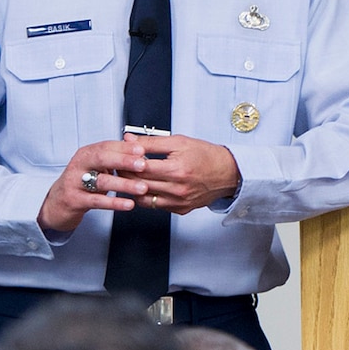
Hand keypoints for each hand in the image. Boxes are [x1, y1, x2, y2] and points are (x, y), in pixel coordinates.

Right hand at [40, 139, 151, 233]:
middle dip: (124, 161)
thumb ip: (115, 158)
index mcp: (86, 154)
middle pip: (101, 158)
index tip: (142, 149)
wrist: (56, 203)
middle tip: (142, 165)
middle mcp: (79, 165)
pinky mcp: (74, 200)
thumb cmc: (81, 183)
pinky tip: (128, 204)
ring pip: (101, 181)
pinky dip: (114, 203)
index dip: (124, 147)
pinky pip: (96, 201)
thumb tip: (139, 148)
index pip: (106, 146)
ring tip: (142, 187)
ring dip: (124, 184)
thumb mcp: (96, 167)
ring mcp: (75, 183)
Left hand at [126, 134, 241, 214]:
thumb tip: (130, 140)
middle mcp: (178, 189)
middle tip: (120, 166)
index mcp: (177, 169)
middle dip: (126, 174)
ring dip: (132, 188)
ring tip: (130, 177)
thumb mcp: (179, 142)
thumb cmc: (207, 156)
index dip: (126, 161)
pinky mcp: (180, 209)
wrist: (228, 173)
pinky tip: (143, 187)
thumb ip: (151, 142)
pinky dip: (145, 196)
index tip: (120, 156)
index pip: (140, 168)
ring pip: (143, 198)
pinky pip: (154, 206)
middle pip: (139, 184)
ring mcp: (178, 202)